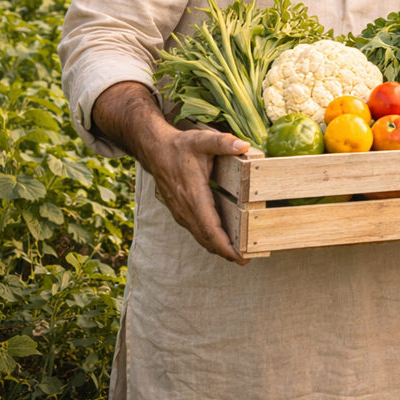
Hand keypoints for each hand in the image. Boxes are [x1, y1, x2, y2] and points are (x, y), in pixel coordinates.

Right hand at [93, 82, 250, 264]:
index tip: (239, 256)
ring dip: (216, 247)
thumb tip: (244, 145)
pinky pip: (195, 229)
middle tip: (245, 260)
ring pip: (199, 236)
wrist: (153, 150)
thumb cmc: (180, 146)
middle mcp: (185, 207)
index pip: (210, 227)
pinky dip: (208, 238)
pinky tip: (220, 240)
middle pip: (206, 238)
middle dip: (225, 252)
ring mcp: (181, 211)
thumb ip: (223, 142)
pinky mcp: (180, 210)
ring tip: (236, 254)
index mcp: (193, 194)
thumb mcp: (203, 139)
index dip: (225, 245)